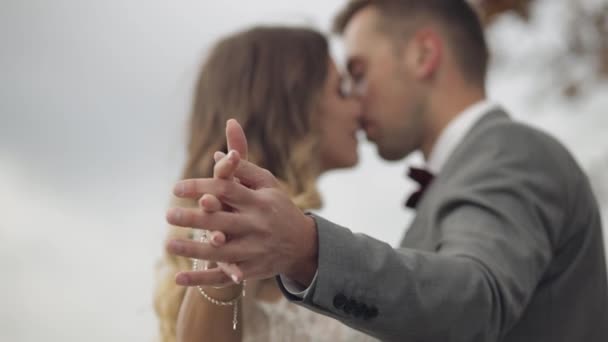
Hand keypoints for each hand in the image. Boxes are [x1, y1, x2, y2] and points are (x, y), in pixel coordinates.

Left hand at [166, 120, 318, 286]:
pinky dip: (201, 279)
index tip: (176, 189)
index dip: (201, 187)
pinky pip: (223, 277)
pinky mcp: (251, 270)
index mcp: (259, 201)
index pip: (226, 190)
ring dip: (193, 249)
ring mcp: (255, 250)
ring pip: (220, 252)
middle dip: (193, 219)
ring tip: (169, 243)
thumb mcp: (267, 184)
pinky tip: (178, 277)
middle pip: (221, 221)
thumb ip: (242, 168)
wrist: (302, 245)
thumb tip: (217, 154)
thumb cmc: (277, 207)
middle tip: (169, 215)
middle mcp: (257, 225)